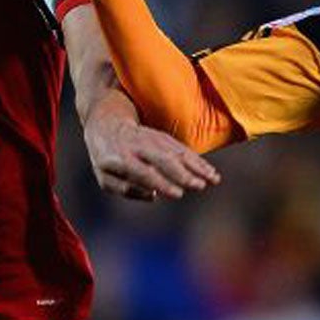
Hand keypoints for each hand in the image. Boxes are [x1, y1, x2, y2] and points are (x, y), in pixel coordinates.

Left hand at [84, 104, 220, 200]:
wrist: (107, 123)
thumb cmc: (105, 158)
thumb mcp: (105, 177)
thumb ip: (124, 188)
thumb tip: (152, 196)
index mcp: (122, 158)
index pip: (143, 172)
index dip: (161, 182)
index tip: (178, 194)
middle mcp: (139, 147)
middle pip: (164, 159)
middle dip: (183, 173)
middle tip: (200, 186)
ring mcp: (153, 140)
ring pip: (177, 152)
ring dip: (196, 165)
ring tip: (214, 179)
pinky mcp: (163, 137)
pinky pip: (182, 148)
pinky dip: (197, 159)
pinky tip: (210, 171)